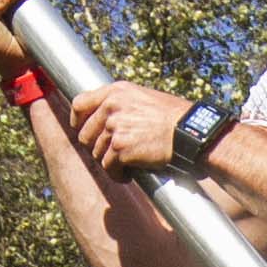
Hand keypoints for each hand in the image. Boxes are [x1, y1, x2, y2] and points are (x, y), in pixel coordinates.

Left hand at [67, 82, 195, 176]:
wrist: (188, 132)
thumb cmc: (172, 117)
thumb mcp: (142, 98)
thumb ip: (120, 104)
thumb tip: (103, 117)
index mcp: (116, 92)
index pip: (79, 103)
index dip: (78, 121)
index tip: (83, 130)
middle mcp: (112, 106)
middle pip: (85, 134)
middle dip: (96, 147)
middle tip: (112, 154)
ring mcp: (115, 127)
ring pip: (97, 153)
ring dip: (110, 162)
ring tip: (126, 163)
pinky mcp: (120, 148)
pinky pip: (108, 167)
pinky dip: (118, 174)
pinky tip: (129, 174)